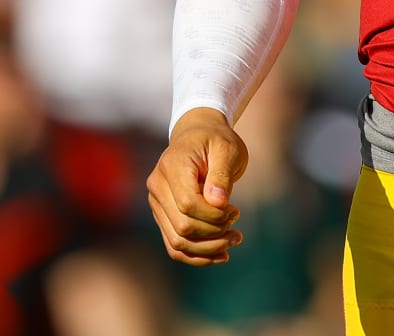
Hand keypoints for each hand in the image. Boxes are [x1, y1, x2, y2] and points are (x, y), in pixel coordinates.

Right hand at [147, 107, 247, 265]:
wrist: (199, 136)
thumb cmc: (216, 141)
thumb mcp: (227, 149)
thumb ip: (222, 175)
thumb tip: (218, 203)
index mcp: (172, 166)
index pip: (188, 204)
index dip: (214, 215)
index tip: (235, 211)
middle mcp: (157, 186)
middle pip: (182, 226)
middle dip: (214, 233)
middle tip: (237, 226)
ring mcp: (157, 203)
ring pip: (177, 242)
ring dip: (208, 249)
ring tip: (234, 240)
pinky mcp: (163, 216)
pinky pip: (174, 245)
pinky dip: (197, 256)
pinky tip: (221, 255)